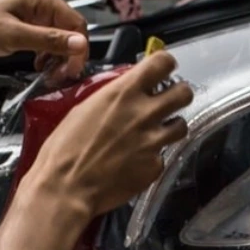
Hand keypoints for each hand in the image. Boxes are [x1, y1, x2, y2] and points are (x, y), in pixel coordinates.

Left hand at [0, 0, 89, 79]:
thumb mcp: (13, 37)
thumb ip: (49, 40)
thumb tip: (78, 43)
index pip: (75, 24)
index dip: (78, 49)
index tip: (72, 70)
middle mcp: (36, 5)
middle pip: (67, 32)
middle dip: (67, 55)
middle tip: (60, 76)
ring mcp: (27, 16)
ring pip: (55, 39)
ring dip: (56, 58)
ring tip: (49, 75)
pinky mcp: (18, 27)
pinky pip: (41, 41)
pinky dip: (44, 56)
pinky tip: (37, 66)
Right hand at [23, 51, 192, 218]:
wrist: (66, 187)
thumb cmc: (64, 149)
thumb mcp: (83, 109)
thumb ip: (112, 98)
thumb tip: (124, 94)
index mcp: (124, 92)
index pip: (163, 62)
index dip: (166, 65)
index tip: (163, 71)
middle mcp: (144, 113)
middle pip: (185, 93)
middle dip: (178, 95)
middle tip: (168, 102)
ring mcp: (153, 141)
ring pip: (181, 126)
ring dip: (170, 127)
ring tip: (154, 134)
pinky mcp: (154, 166)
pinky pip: (162, 157)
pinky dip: (152, 158)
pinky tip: (135, 162)